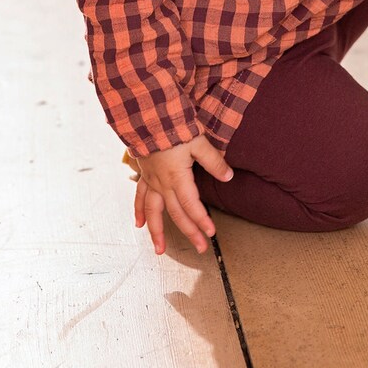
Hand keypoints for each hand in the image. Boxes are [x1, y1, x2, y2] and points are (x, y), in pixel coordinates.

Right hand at [132, 134, 233, 255]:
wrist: (146, 117)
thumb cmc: (173, 127)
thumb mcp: (198, 142)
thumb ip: (213, 161)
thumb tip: (228, 177)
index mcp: (178, 178)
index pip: (192, 205)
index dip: (202, 220)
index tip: (211, 233)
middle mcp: (163, 184)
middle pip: (176, 214)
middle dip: (189, 232)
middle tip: (200, 248)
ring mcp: (151, 180)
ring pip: (153, 211)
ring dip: (157, 231)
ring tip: (160, 250)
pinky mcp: (144, 174)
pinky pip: (139, 196)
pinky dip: (139, 211)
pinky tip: (138, 224)